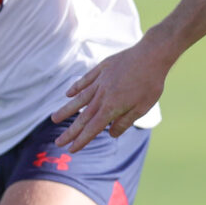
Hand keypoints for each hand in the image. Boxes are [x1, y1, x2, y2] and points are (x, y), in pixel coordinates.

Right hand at [52, 38, 170, 151]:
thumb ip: (125, 122)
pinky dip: (76, 87)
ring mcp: (100, 81)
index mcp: (111, 107)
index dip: (81, 140)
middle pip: (83, 117)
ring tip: (54, 118)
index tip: (71, 149)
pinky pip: (85, 80)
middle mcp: (101, 95)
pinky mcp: (102, 68)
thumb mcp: (142, 108)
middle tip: (58, 142)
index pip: (93, 128)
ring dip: (66, 110)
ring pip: (79, 98)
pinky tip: (68, 94)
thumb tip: (111, 134)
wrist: (151, 55)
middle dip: (70, 131)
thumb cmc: (150, 83)